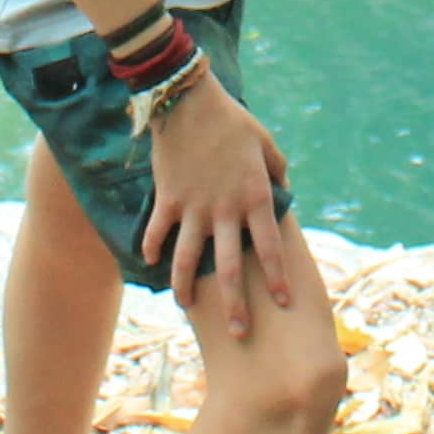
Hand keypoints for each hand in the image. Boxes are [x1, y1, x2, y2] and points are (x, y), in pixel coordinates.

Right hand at [141, 73, 297, 331]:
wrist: (189, 100)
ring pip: (188, 260)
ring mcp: (193, 208)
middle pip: (231, 269)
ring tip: (187, 305)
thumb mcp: (266, 144)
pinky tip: (150, 262)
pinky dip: (151, 248)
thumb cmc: (233, 121)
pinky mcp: (167, 199)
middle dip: (236, 305)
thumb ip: (277, 172)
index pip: (270, 248)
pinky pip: (158, 232)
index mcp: (254, 197)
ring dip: (186, 286)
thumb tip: (284, 193)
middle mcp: (225, 210)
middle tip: (240, 332)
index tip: (282, 303)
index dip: (277, 278)